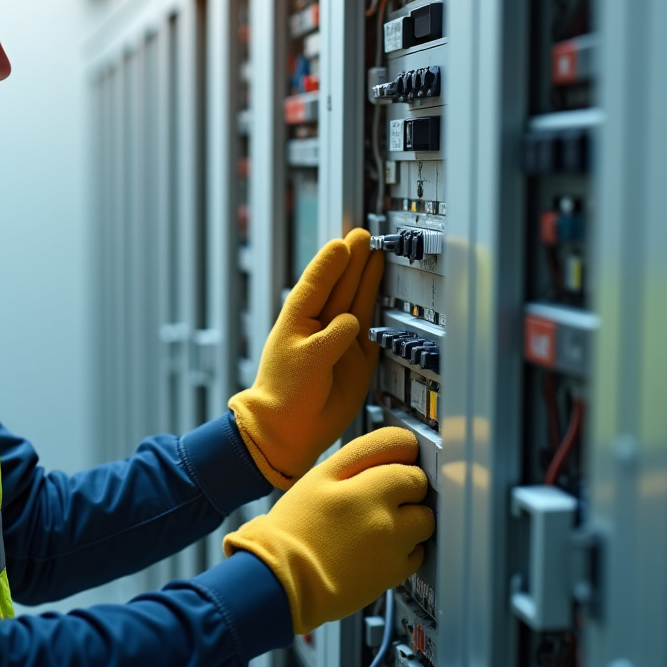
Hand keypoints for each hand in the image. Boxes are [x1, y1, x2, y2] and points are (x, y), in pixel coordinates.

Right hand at [222, 427, 433, 634]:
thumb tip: (395, 452)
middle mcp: (377, 508)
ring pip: (424, 518)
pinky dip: (407, 549)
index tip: (400, 459)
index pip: (401, 444)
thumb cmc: (294, 530)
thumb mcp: (317, 479)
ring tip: (384, 527)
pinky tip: (382, 550)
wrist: (282, 581)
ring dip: (412, 519)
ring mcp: (390, 541)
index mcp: (354, 480)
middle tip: (387, 498)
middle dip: (408, 486)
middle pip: (418, 482)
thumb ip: (357, 458)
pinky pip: (419, 552)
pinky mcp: (394, 571)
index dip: (403, 451)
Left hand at [229, 228, 383, 487]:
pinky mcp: (357, 359)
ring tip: (376, 252)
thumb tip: (353, 320)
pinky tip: (382, 289)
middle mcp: (320, 326)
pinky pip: (371, 328)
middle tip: (363, 235)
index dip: (330, 262)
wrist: (289, 431)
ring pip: (357, 302)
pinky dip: (377, 309)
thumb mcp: (308, 359)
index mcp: (298, 320)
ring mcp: (339, 341)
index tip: (343, 242)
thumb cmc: (285, 394)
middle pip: (340, 286)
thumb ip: (333, 336)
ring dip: (365, 278)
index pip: (316, 283)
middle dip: (352, 261)